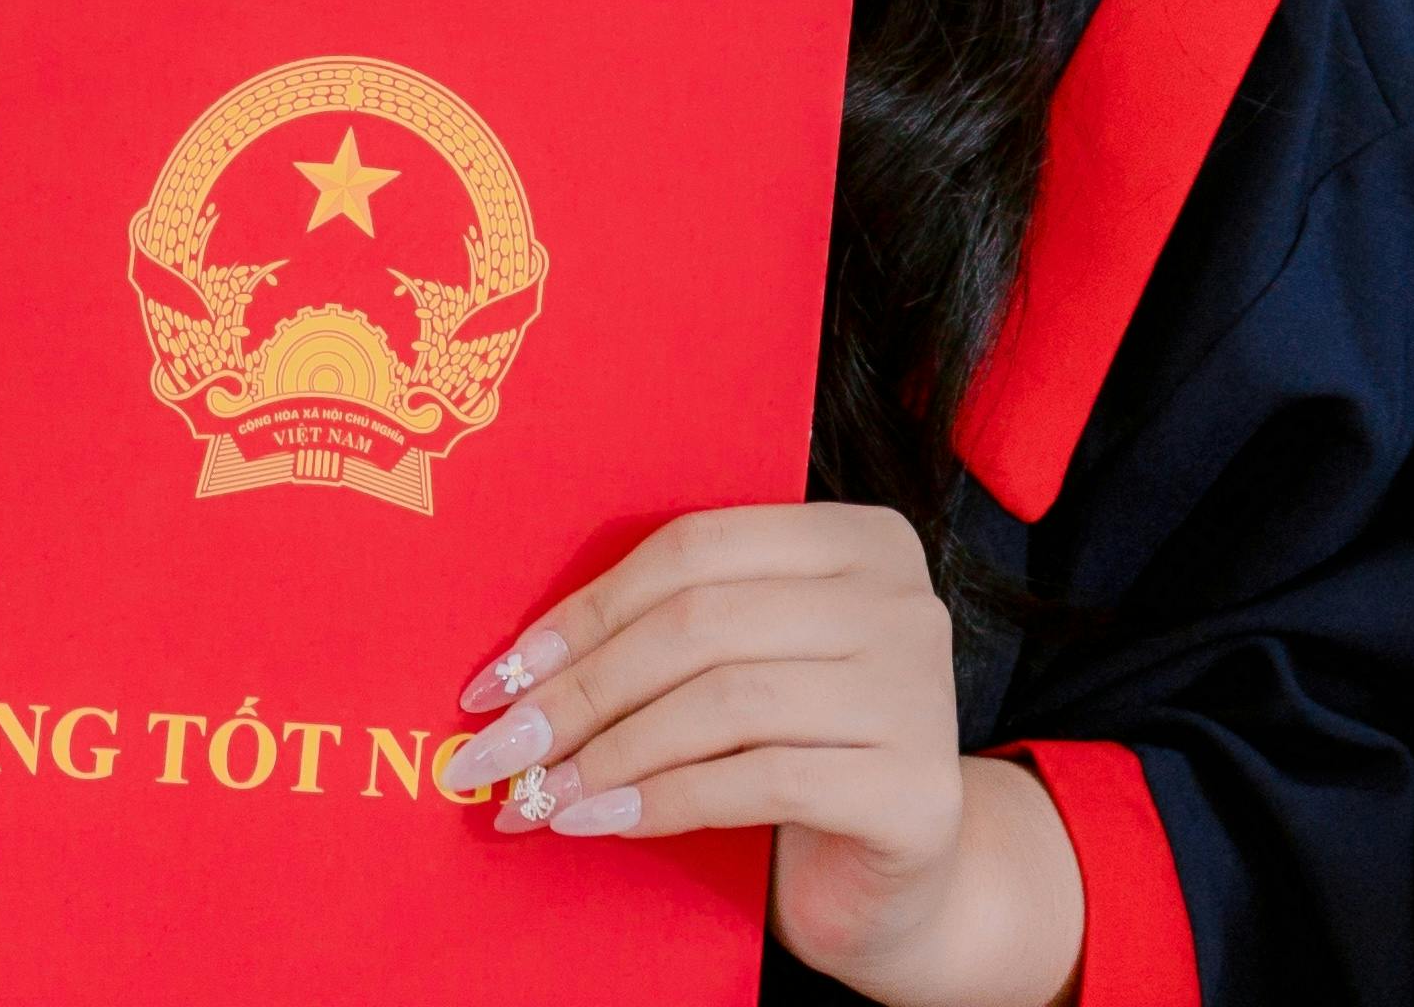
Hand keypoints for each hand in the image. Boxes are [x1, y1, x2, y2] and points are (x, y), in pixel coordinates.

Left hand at [432, 504, 1076, 1004]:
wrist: (894, 877)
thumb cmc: (794, 754)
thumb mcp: (735, 669)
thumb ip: (663, 635)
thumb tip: (515, 668)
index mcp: (853, 537)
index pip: (692, 551)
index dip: (582, 613)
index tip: (495, 680)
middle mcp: (901, 599)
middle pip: (699, 624)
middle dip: (580, 691)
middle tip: (500, 750)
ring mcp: (918, 691)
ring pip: (725, 702)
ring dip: (610, 753)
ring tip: (540, 797)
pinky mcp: (915, 787)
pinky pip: (761, 781)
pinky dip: (664, 800)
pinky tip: (604, 822)